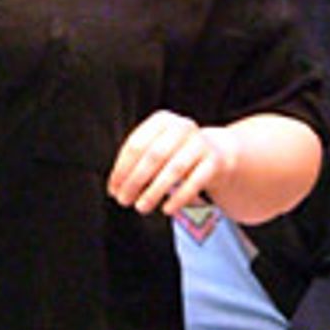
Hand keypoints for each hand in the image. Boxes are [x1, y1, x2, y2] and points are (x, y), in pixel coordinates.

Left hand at [108, 109, 239, 215]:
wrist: (217, 153)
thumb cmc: (175, 153)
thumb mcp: (156, 149)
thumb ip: (136, 163)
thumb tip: (115, 188)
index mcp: (162, 120)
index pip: (136, 145)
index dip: (122, 169)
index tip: (113, 190)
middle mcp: (182, 127)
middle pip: (153, 156)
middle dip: (135, 181)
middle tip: (123, 201)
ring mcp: (200, 143)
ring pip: (174, 169)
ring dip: (154, 191)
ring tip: (140, 207)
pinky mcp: (214, 161)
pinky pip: (195, 182)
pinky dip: (179, 197)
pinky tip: (166, 209)